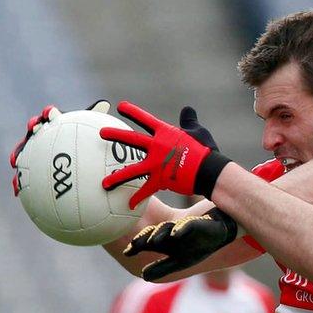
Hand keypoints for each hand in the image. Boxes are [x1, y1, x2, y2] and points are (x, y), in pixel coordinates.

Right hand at [10, 100, 109, 195]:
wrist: (67, 157)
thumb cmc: (78, 138)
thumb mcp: (87, 128)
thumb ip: (94, 116)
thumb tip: (105, 103)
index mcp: (53, 123)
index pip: (50, 115)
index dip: (49, 113)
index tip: (52, 112)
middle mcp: (40, 133)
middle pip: (34, 129)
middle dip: (33, 128)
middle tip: (34, 128)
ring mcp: (33, 148)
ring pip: (23, 149)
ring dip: (18, 153)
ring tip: (15, 161)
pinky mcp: (29, 165)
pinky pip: (23, 173)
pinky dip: (17, 181)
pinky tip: (15, 191)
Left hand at [101, 101, 231, 207]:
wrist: (211, 171)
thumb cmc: (205, 150)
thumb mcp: (197, 131)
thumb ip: (189, 121)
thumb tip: (187, 110)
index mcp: (165, 133)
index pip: (146, 119)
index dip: (133, 112)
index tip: (120, 107)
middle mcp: (157, 147)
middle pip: (133, 140)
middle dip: (116, 135)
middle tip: (101, 133)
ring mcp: (157, 164)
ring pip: (133, 170)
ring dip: (117, 176)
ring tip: (103, 183)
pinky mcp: (160, 180)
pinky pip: (146, 191)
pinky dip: (138, 198)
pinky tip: (129, 205)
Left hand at [124, 208, 238, 281]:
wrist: (220, 233)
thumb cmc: (198, 247)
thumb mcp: (180, 261)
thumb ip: (162, 268)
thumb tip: (142, 275)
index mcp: (165, 242)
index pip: (147, 242)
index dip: (136, 246)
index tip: (127, 252)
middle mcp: (170, 233)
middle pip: (153, 233)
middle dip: (144, 239)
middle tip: (134, 244)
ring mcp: (182, 227)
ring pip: (167, 228)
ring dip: (159, 233)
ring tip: (152, 240)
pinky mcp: (195, 223)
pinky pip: (186, 225)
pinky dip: (180, 229)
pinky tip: (175, 234)